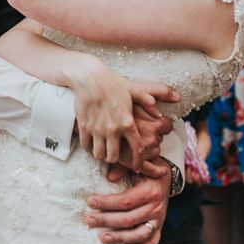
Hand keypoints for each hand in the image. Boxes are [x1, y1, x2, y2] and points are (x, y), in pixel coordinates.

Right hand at [64, 55, 178, 169]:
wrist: (89, 77)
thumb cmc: (112, 82)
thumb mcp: (134, 90)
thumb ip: (148, 102)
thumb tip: (158, 114)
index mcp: (127, 122)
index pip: (137, 149)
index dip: (138, 161)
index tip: (136, 166)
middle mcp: (113, 129)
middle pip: (113, 156)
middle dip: (114, 158)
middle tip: (114, 154)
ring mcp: (97, 129)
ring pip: (99, 154)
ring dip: (101, 154)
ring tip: (102, 150)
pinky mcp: (84, 126)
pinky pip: (86, 145)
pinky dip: (88, 146)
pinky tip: (90, 141)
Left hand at [85, 159, 170, 243]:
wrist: (167, 176)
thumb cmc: (147, 168)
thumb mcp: (137, 164)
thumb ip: (124, 168)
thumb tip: (110, 177)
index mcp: (150, 191)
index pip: (125, 200)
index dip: (107, 202)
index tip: (90, 201)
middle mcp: (156, 207)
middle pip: (129, 219)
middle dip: (107, 220)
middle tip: (89, 220)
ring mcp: (159, 219)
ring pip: (140, 233)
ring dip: (120, 237)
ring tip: (102, 237)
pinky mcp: (160, 226)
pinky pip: (152, 241)